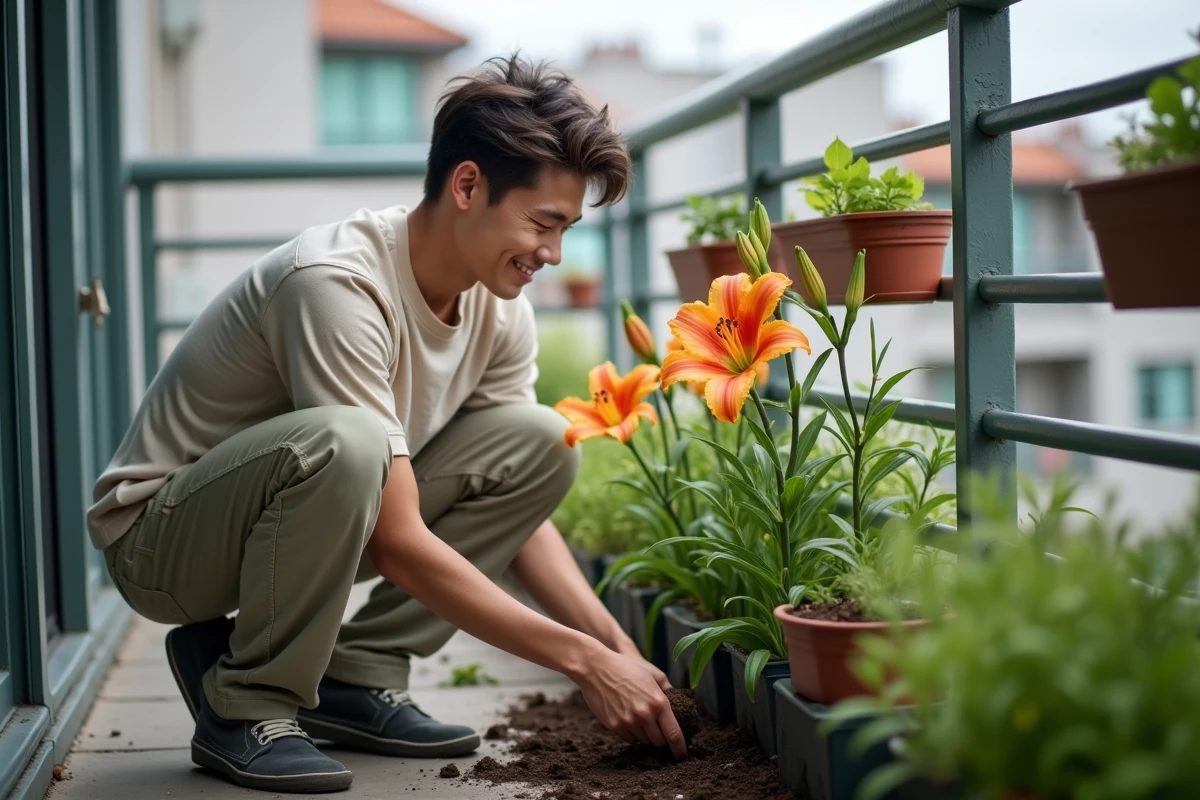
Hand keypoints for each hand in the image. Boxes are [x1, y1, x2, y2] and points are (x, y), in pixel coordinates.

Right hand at [573, 644, 686, 759]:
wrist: (596, 668)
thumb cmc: (626, 668)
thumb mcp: (652, 674)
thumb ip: (667, 690)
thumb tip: (677, 705)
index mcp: (658, 702)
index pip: (674, 734)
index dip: (679, 748)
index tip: (681, 755)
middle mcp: (645, 714)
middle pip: (659, 741)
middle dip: (660, 737)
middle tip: (655, 726)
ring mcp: (629, 721)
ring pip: (644, 741)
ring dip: (645, 734)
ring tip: (638, 717)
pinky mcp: (615, 725)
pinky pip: (629, 739)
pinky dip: (632, 734)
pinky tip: (627, 718)